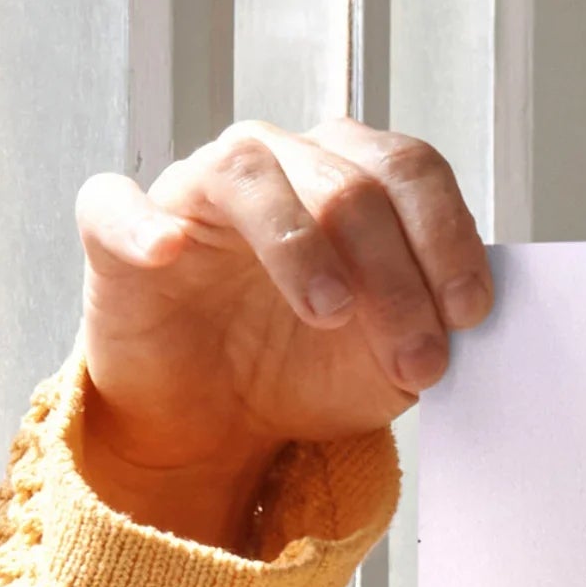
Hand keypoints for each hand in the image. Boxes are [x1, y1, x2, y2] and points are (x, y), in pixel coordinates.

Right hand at [70, 121, 491, 549]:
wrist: (218, 421)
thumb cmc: (305, 369)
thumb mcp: (389, 362)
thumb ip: (430, 328)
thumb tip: (467, 319)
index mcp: (351, 178)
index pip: (410, 171)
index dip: (447, 237)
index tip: (469, 313)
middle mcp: (278, 164)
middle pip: (348, 183)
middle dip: (394, 276)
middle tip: (415, 358)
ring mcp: (197, 190)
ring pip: (249, 174)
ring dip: (300, 246)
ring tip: (331, 314)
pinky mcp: (119, 231)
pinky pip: (116, 205)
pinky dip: (142, 223)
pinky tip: (169, 252)